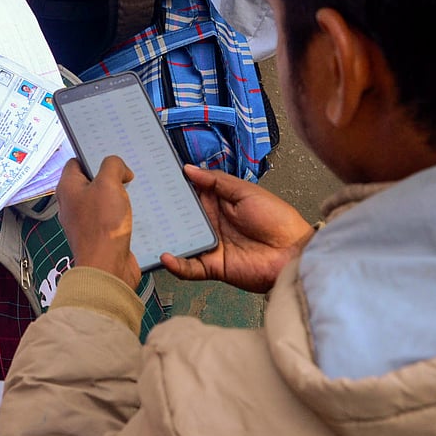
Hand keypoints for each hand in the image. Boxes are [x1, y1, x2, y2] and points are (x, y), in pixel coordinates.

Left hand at [56, 156, 140, 289]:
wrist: (107, 267)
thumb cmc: (103, 224)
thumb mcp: (108, 183)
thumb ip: (113, 166)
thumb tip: (121, 171)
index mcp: (68, 188)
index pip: (76, 162)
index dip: (93, 156)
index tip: (112, 157)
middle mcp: (72, 204)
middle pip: (91, 181)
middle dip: (110, 176)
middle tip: (128, 173)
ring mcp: (85, 221)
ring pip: (102, 199)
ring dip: (119, 195)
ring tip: (136, 189)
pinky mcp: (99, 236)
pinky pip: (110, 218)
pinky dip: (122, 213)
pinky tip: (138, 209)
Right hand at [160, 165, 313, 291]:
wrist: (294, 251)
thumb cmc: (277, 218)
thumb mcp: (246, 192)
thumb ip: (217, 181)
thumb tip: (189, 168)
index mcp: (218, 203)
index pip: (190, 194)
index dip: (174, 188)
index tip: (155, 179)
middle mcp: (211, 223)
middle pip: (181, 218)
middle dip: (163, 213)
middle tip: (142, 205)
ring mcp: (210, 245)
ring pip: (181, 241)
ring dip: (166, 238)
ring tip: (148, 231)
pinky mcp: (212, 266)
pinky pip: (189, 267)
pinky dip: (176, 264)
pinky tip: (166, 256)